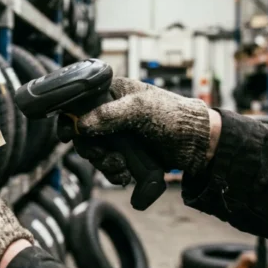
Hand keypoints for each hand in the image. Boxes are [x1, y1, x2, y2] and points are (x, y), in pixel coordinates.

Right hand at [58, 77, 216, 184]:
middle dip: (92, 149)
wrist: (198, 144)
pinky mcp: (125, 153)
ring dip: (104, 163)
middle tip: (103, 156)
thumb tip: (81, 125)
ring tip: (121, 167)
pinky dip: (113, 172)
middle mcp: (110, 113)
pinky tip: (125, 174)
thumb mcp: (141, 109)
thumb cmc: (173, 117)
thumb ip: (109, 114)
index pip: (79, 104)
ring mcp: (117, 134)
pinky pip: (107, 165)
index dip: (70, 121)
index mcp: (112, 93)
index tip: (70, 136)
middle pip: (83, 134)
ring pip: (95, 152)